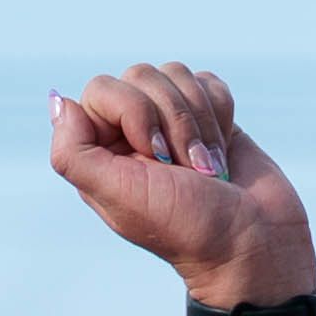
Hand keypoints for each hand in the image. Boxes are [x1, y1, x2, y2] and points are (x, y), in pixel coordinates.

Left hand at [48, 62, 315, 308]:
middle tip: (185, 170)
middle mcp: (131, 133)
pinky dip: (221, 112)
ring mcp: (171, 122)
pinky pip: (208, 82)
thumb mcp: (119, 195)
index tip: (155, 157)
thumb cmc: (186, 226)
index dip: (133, 112)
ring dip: (199, 122)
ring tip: (207, 167)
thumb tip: (60, 102)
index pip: (101, 89)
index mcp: (101, 152)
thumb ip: (73, 153)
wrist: (254, 241)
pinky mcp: (209, 116)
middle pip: (141, 75)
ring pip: (176, 74)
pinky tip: (222, 150)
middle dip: (173, 120)